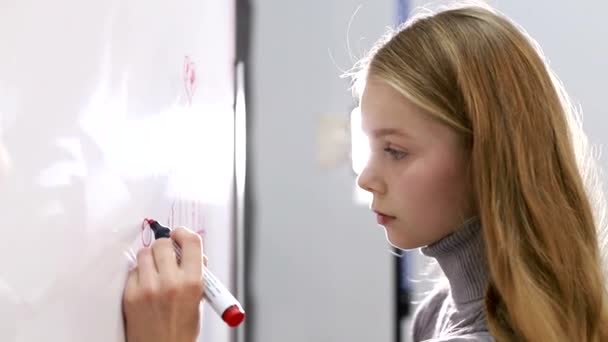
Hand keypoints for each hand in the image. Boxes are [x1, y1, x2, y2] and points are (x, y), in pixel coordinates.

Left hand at [123, 227, 204, 341]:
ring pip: (145, 253)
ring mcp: (148, 288)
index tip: (180, 234)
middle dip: (166, 246)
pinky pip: (133, 270)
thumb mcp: (199, 300)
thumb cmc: (181, 329)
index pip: (191, 242)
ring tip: (156, 271)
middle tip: (167, 254)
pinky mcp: (131, 295)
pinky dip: (139, 273)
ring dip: (151, 258)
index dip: (184, 233)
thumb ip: (197, 273)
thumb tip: (191, 251)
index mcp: (193, 283)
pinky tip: (146, 284)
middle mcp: (171, 283)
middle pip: (164, 243)